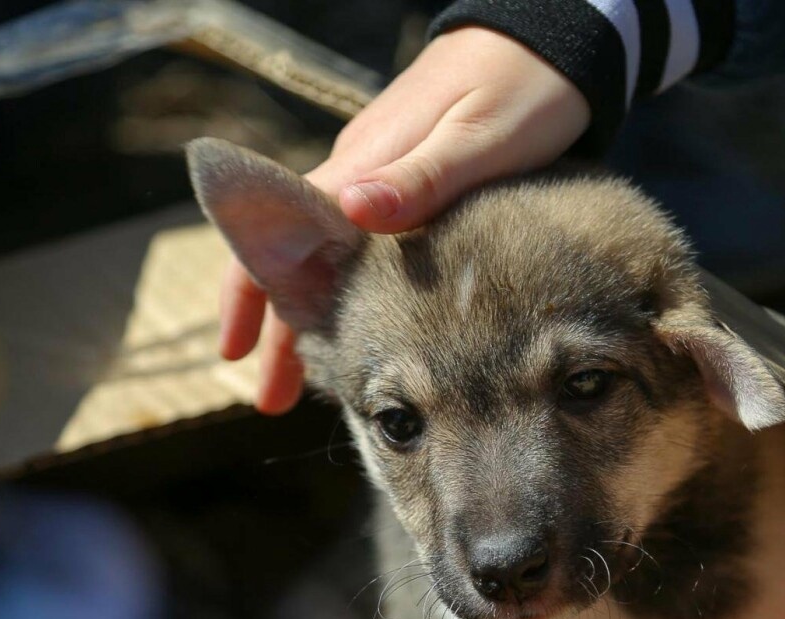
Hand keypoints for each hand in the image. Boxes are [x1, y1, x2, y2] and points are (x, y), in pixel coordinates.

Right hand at [220, 27, 590, 412]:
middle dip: (279, 334)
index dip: (252, 299)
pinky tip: (366, 333)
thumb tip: (351, 213)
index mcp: (361, 169)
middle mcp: (358, 177)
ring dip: (311, 323)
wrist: (546, 48)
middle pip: (295, 263)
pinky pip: (359, 256)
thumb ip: (420, 178)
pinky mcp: (409, 189)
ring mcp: (381, 184)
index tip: (238, 358)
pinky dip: (347, 301)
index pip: (279, 237)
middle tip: (272, 404)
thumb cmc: (522, 93)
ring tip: (312, 388)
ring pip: (326, 264)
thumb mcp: (479, 139)